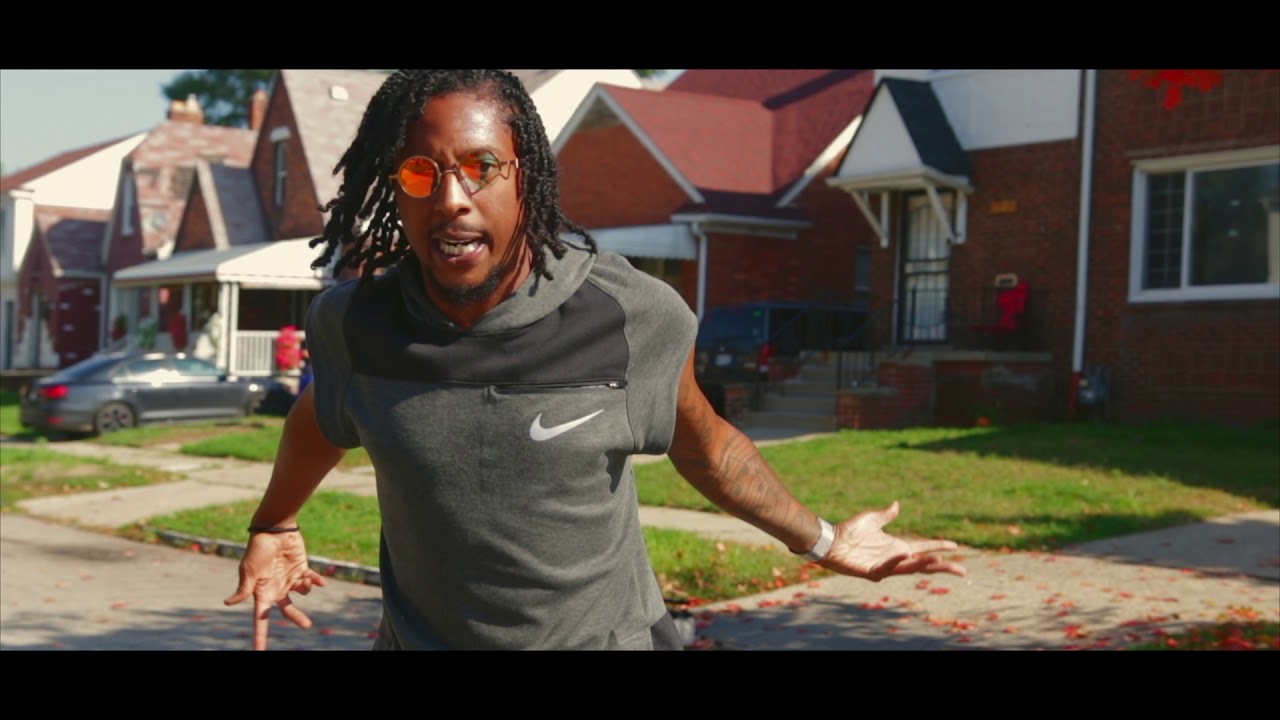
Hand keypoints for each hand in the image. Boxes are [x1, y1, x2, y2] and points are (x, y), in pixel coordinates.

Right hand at [224, 530, 327, 649]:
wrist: (273, 530)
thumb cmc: (258, 549)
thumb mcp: (249, 570)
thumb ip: (244, 589)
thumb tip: (228, 603)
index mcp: (262, 592)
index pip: (261, 618)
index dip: (260, 635)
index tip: (259, 651)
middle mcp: (276, 588)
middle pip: (288, 610)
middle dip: (297, 618)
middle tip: (307, 625)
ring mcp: (290, 579)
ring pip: (302, 593)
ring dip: (305, 588)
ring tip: (302, 579)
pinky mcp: (301, 568)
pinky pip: (312, 580)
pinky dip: (317, 581)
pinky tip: (321, 581)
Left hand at [819, 501, 966, 580]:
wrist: (832, 540)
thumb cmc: (850, 531)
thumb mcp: (872, 519)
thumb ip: (886, 515)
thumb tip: (897, 504)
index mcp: (897, 547)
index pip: (924, 548)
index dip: (939, 547)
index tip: (956, 546)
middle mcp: (895, 558)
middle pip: (924, 564)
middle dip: (943, 567)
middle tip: (963, 571)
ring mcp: (885, 567)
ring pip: (910, 569)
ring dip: (925, 566)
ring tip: (940, 562)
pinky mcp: (873, 572)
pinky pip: (888, 567)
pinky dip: (896, 561)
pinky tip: (905, 553)